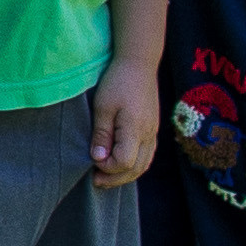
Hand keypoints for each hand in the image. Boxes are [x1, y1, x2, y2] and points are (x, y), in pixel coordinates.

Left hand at [90, 58, 158, 187]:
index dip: (108, 168)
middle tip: (95, 182)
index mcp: (135, 129)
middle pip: (137, 168)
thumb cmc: (117, 82)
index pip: (125, 162)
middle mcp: (149, 135)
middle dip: (115, 178)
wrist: (139, 64)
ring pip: (144, 164)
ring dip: (126, 175)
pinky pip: (147, 155)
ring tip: (105, 178)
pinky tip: (121, 166)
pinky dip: (135, 166)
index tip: (91, 164)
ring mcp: (153, 133)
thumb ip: (102, 133)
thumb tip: (98, 158)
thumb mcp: (103, 106)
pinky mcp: (153, 129)